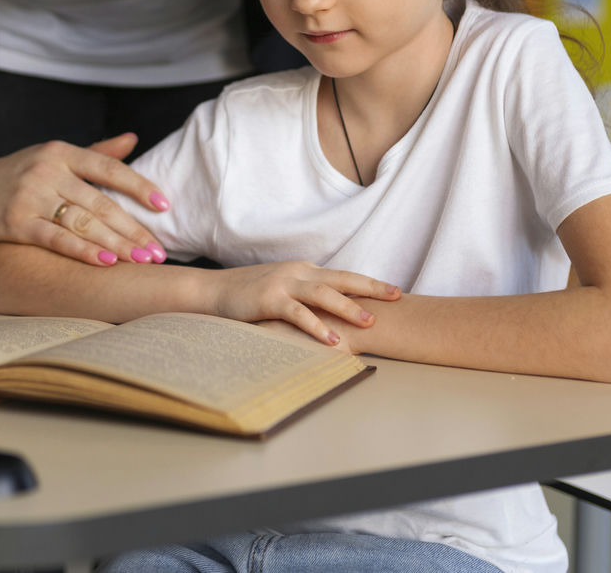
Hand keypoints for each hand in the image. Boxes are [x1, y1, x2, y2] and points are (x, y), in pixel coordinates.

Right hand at [0, 134, 172, 267]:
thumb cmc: (14, 176)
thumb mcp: (52, 157)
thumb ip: (95, 153)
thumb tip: (133, 139)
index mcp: (61, 152)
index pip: (109, 168)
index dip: (139, 186)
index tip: (165, 205)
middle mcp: (48, 170)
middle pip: (101, 202)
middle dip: (134, 229)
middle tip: (160, 251)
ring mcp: (31, 195)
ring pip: (83, 223)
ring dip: (117, 244)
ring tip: (143, 261)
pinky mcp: (15, 221)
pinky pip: (56, 239)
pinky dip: (84, 251)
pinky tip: (107, 263)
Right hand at [212, 262, 400, 345]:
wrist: (213, 292)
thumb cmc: (249, 296)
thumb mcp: (282, 290)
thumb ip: (305, 296)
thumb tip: (334, 313)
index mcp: (304, 271)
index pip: (342, 277)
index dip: (368, 284)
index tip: (393, 292)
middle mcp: (298, 273)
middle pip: (341, 278)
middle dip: (371, 288)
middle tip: (397, 296)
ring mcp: (283, 284)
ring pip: (323, 293)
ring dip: (348, 307)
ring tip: (370, 322)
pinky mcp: (269, 300)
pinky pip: (298, 313)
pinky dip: (316, 326)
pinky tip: (332, 339)